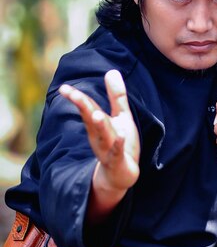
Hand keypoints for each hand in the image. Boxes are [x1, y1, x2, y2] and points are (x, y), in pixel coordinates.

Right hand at [59, 70, 139, 193]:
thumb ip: (117, 96)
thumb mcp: (121, 117)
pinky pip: (117, 153)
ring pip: (103, 136)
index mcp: (98, 124)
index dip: (77, 97)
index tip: (63, 88)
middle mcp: (99, 135)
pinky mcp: (118, 161)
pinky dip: (119, 146)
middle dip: (81, 106)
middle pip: (90, 118)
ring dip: (100, 126)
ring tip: (96, 114)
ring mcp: (107, 148)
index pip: (87, 108)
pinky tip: (122, 137)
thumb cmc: (120, 144)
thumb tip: (111, 71)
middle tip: (70, 93)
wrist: (120, 175)